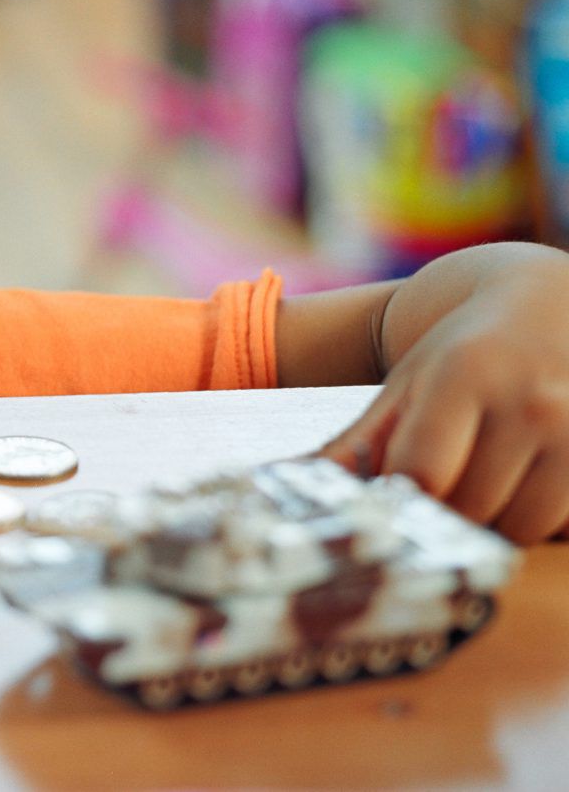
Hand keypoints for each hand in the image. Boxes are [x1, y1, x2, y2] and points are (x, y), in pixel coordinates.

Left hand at [320, 259, 568, 544]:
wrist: (548, 305)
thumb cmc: (464, 353)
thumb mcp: (404, 386)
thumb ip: (355, 443)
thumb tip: (290, 487)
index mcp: (465, 375)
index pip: (422, 474)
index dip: (403, 496)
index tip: (398, 493)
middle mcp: (532, 399)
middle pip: (471, 508)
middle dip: (446, 512)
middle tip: (444, 486)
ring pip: (524, 526)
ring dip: (497, 522)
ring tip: (487, 482)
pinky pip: (567, 524)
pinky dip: (543, 519)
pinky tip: (528, 483)